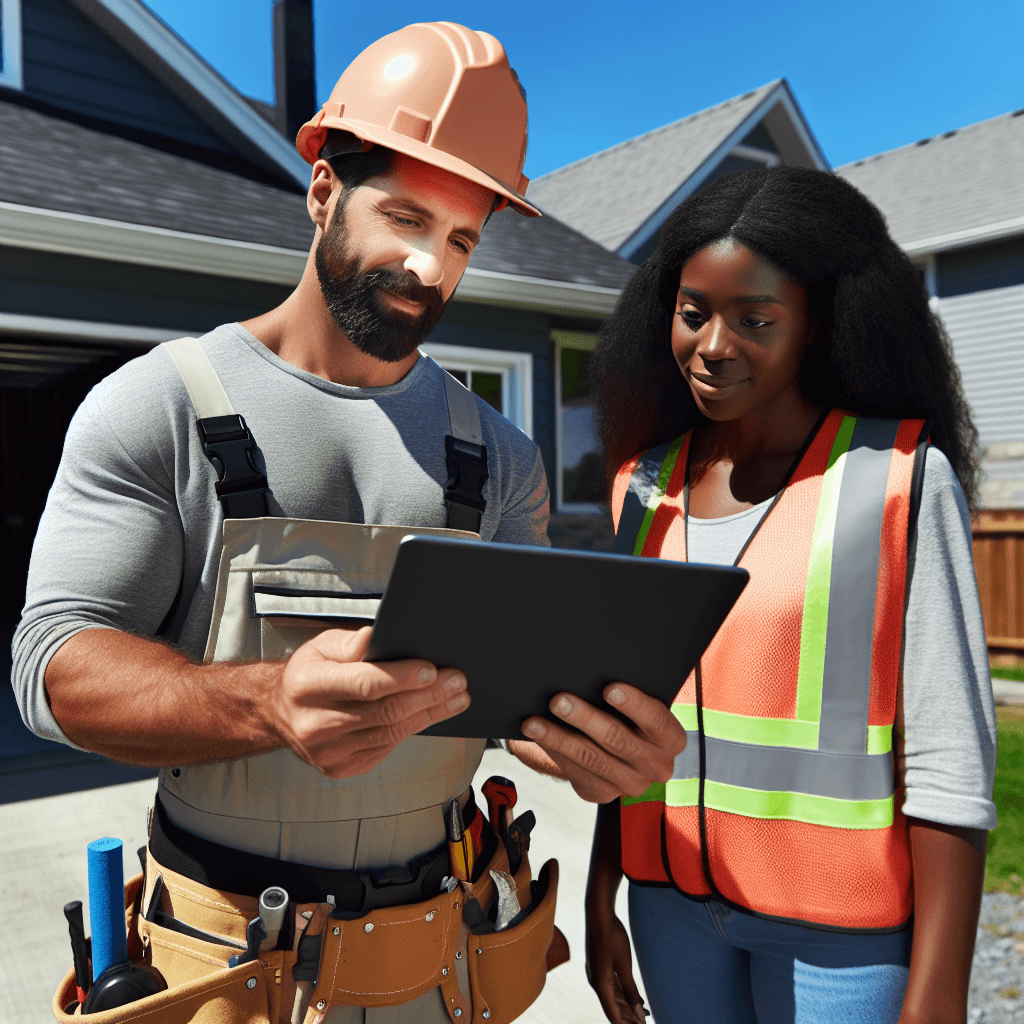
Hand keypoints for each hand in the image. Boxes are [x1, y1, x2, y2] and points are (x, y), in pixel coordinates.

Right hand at [269, 626, 469, 777]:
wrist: (280, 713)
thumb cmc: (308, 674)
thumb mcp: (321, 646)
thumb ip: (350, 642)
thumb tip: (377, 638)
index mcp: (308, 686)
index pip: (364, 683)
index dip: (402, 677)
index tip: (432, 669)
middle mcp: (315, 723)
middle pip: (384, 710)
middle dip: (428, 695)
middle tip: (457, 681)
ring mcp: (327, 752)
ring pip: (391, 732)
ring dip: (429, 714)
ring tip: (456, 697)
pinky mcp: (341, 768)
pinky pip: (386, 748)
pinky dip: (412, 729)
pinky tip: (432, 714)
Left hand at [519, 683, 684, 802]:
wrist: (613, 744)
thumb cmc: (624, 713)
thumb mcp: (634, 704)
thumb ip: (624, 693)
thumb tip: (593, 671)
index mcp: (670, 738)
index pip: (656, 720)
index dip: (634, 704)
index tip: (610, 688)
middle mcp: (656, 766)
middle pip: (618, 740)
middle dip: (585, 718)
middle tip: (559, 700)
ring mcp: (629, 784)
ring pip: (591, 758)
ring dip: (559, 738)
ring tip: (534, 723)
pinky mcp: (602, 794)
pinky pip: (575, 772)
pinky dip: (553, 752)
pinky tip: (535, 739)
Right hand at [586, 907, 646, 1023]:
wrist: (599, 914)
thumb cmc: (612, 937)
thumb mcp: (624, 965)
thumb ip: (631, 991)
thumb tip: (638, 1014)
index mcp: (600, 985)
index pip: (613, 1015)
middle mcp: (595, 982)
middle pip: (613, 1007)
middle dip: (629, 1017)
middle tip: (646, 1022)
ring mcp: (596, 973)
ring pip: (612, 997)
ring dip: (627, 1005)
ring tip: (644, 1011)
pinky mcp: (599, 966)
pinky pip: (611, 986)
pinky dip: (623, 993)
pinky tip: (634, 995)